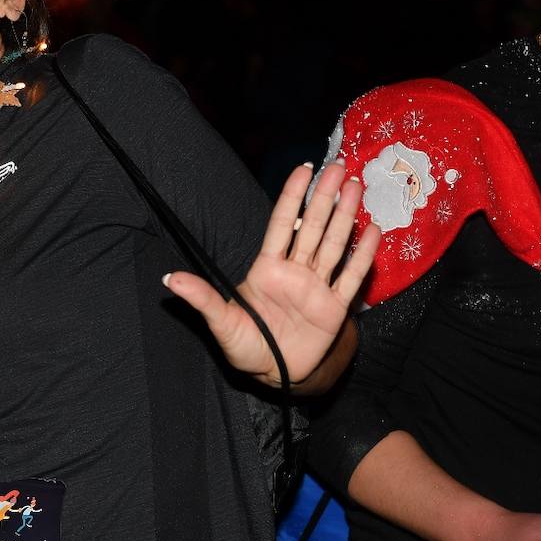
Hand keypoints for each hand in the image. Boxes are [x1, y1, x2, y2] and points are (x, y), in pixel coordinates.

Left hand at [164, 161, 378, 389]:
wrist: (274, 373)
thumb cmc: (245, 345)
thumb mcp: (220, 322)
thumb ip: (201, 298)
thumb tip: (169, 279)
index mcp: (267, 268)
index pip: (282, 224)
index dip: (292, 196)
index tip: (304, 169)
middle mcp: (294, 271)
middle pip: (313, 227)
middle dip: (325, 197)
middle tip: (340, 167)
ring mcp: (317, 287)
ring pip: (334, 245)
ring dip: (346, 216)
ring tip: (357, 187)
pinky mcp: (335, 308)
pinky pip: (351, 277)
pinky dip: (362, 255)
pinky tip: (372, 230)